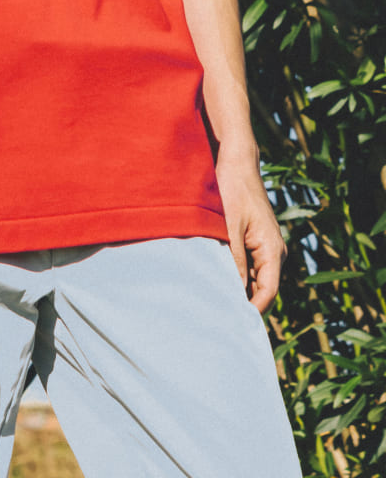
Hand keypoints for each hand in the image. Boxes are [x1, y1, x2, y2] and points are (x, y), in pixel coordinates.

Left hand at [215, 149, 285, 313]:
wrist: (235, 161)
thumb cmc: (232, 188)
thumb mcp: (228, 225)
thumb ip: (232, 258)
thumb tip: (232, 292)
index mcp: (272, 249)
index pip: (267, 291)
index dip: (252, 310)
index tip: (232, 323)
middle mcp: (272, 252)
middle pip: (261, 289)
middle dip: (242, 303)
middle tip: (217, 317)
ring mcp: (262, 247)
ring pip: (252, 279)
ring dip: (236, 289)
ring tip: (212, 303)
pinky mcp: (251, 241)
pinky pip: (245, 267)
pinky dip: (233, 275)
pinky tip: (214, 281)